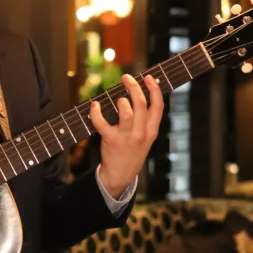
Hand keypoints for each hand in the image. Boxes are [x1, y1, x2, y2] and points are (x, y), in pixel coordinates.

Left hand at [89, 73, 163, 198]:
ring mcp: (126, 137)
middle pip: (140, 104)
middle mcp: (141, 133)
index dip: (154, 89)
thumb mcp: (146, 138)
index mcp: (152, 131)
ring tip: (117, 99)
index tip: (148, 77)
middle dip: (134, 87)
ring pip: (125, 111)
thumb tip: (140, 95)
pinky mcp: (111, 140)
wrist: (120, 175)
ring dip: (120, 101)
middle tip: (126, 77)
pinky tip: (94, 106)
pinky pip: (102, 123)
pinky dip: (96, 112)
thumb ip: (146, 120)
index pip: (158, 106)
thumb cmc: (133, 151)